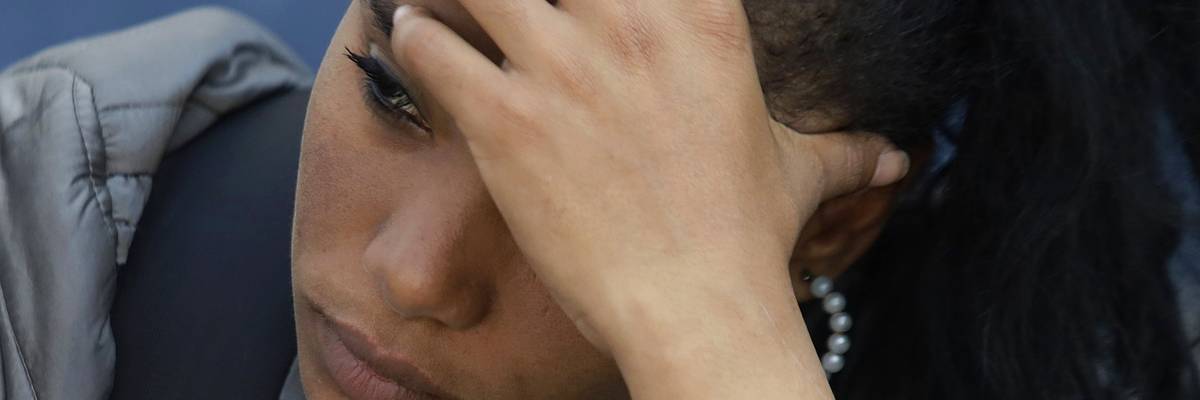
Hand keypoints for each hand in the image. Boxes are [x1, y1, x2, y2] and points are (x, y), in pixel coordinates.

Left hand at [386, 1, 906, 397]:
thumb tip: (896, 158)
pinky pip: (432, 44)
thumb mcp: (803, 173)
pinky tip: (423, 44)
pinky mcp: (508, 117)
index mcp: (701, 12)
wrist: (697, 306)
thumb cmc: (747, 235)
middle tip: (511, 1)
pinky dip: (418, 38)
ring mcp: (563, 64)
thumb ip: (846, 149)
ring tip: (445, 1)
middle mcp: (629, 17)